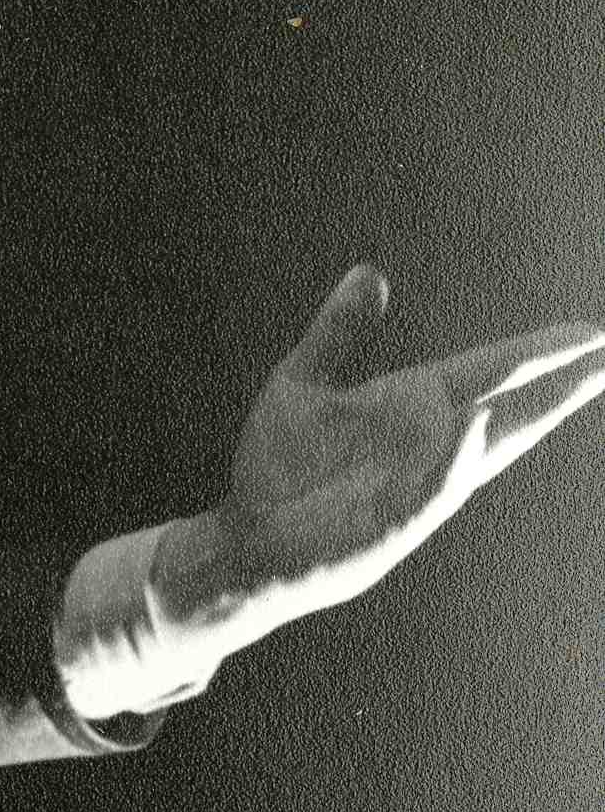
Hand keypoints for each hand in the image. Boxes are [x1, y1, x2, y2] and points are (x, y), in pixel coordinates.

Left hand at [154, 269, 604, 650]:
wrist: (241, 539)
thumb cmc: (277, 468)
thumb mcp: (305, 381)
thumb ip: (341, 330)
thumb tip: (371, 272)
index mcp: (416, 408)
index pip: (493, 372)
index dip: (541, 354)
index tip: (592, 335)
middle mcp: (428, 447)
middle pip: (510, 411)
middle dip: (561, 387)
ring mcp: (414, 489)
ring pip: (480, 452)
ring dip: (522, 417)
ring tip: (577, 378)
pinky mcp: (386, 527)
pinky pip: (428, 492)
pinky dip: (452, 462)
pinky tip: (473, 428)